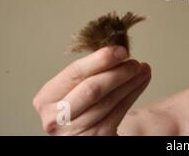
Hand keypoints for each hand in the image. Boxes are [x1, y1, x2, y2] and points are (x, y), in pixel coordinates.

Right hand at [32, 46, 150, 134]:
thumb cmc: (80, 108)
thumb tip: (117, 51)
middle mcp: (55, 118)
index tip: (120, 50)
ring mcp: (73, 132)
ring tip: (142, 69)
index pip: (74, 73)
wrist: (84, 135)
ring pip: (108, 101)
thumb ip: (89, 73)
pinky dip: (133, 95)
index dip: (100, 60)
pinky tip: (141, 82)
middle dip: (117, 73)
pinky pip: (118, 113)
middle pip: (91, 89)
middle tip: (134, 62)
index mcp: (46, 98)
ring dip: (129, 82)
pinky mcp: (94, 138)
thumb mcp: (74, 89)